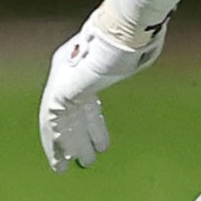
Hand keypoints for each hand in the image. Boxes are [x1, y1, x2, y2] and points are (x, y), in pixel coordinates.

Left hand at [38, 0, 175, 171]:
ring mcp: (60, 84)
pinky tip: (67, 159)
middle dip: (78, 138)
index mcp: (84, 64)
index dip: (91, 123)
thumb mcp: (134, 58)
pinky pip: (56, 126)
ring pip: (64, 123)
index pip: (85, 101)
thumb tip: (145, 61)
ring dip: (73, 146)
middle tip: (83, 158)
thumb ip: (132, 66)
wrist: (120, 37)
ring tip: (84, 163)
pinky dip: (60, 143)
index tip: (97, 140)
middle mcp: (67, 74)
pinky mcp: (57, 94)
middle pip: (73, 115)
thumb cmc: (132, 42)